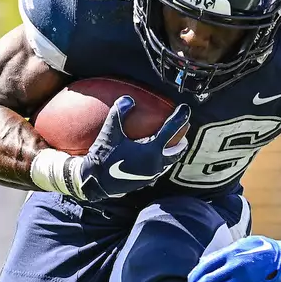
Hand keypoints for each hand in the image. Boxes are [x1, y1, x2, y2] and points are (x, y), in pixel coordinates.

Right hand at [73, 97, 191, 200]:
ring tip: (173, 145)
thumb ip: (118, 113)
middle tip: (184, 132)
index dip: (180, 118)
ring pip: (169, 162)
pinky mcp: (145, 182)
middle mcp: (155, 164)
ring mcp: (151, 175)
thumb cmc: (103, 158)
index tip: (185, 109)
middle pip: (177, 152)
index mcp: (151, 151)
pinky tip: (155, 157)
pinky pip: (159, 169)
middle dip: (182, 141)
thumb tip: (128, 98)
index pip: (171, 131)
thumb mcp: (109, 133)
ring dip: (173, 153)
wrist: (95, 183)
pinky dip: (162, 161)